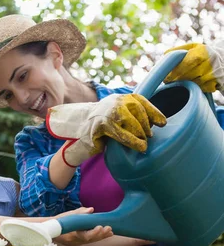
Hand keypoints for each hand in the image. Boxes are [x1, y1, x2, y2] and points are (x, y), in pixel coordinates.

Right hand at [46, 93, 165, 166]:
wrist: (81, 133)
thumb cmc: (106, 128)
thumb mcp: (122, 119)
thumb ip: (135, 118)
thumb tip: (157, 125)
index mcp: (121, 98)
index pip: (141, 101)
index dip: (154, 112)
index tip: (163, 124)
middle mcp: (114, 102)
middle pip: (136, 111)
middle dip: (145, 126)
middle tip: (149, 137)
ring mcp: (106, 112)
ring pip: (129, 121)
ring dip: (139, 134)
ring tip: (144, 145)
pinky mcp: (100, 125)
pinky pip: (119, 133)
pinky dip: (130, 141)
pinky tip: (138, 146)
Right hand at [56, 207, 112, 245]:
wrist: (51, 230)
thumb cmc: (60, 220)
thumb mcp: (69, 215)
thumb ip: (80, 212)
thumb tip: (91, 210)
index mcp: (72, 234)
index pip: (84, 235)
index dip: (93, 232)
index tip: (100, 227)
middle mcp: (75, 241)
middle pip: (90, 240)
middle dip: (101, 235)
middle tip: (109, 228)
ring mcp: (76, 243)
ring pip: (91, 241)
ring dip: (101, 236)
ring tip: (110, 232)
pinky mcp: (78, 243)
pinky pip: (89, 241)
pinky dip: (97, 237)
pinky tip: (105, 234)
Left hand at [164, 42, 223, 93]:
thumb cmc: (204, 53)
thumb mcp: (194, 47)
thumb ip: (179, 50)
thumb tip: (165, 54)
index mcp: (202, 52)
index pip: (186, 63)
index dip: (175, 72)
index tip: (166, 78)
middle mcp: (210, 62)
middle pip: (189, 75)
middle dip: (177, 80)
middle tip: (169, 82)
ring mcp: (214, 74)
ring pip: (194, 84)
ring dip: (185, 85)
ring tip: (179, 83)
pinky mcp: (216, 83)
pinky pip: (202, 89)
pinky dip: (195, 88)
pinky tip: (192, 86)